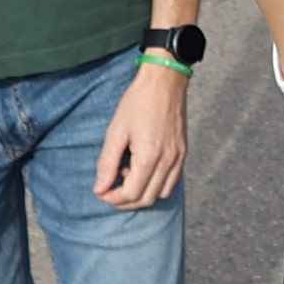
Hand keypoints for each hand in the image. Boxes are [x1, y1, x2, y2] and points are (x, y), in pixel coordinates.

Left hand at [93, 60, 191, 205]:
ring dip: (142, 194)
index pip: (131, 193)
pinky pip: (172, 182)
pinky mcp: (183, 153)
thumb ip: (107, 163)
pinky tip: (143, 171)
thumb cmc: (137, 102)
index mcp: (149, 156)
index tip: (100, 192)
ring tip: (127, 177)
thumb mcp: (116, 131)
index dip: (113, 198)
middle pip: (146, 199)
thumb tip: (99, 189)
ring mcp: (178, 158)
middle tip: (109, 191)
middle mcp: (167, 162)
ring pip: (161, 194)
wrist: (165, 82)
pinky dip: (157, 186)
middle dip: (125, 201)